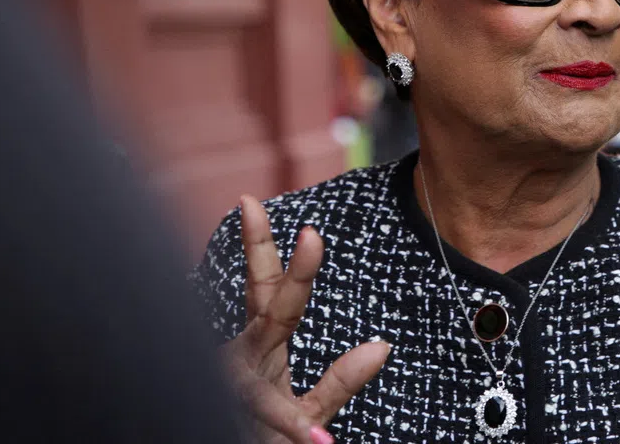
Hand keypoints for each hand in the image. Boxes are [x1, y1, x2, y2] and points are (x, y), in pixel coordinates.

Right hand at [222, 195, 390, 442]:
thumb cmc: (262, 437)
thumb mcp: (310, 408)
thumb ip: (341, 381)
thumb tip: (382, 346)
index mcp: (260, 348)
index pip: (263, 288)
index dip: (258, 244)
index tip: (248, 199)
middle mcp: (243, 361)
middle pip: (263, 306)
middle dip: (276, 269)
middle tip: (311, 234)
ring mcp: (237, 391)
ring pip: (259, 369)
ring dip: (288, 355)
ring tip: (315, 331)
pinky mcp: (239, 421)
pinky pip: (272, 421)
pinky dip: (294, 428)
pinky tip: (312, 436)